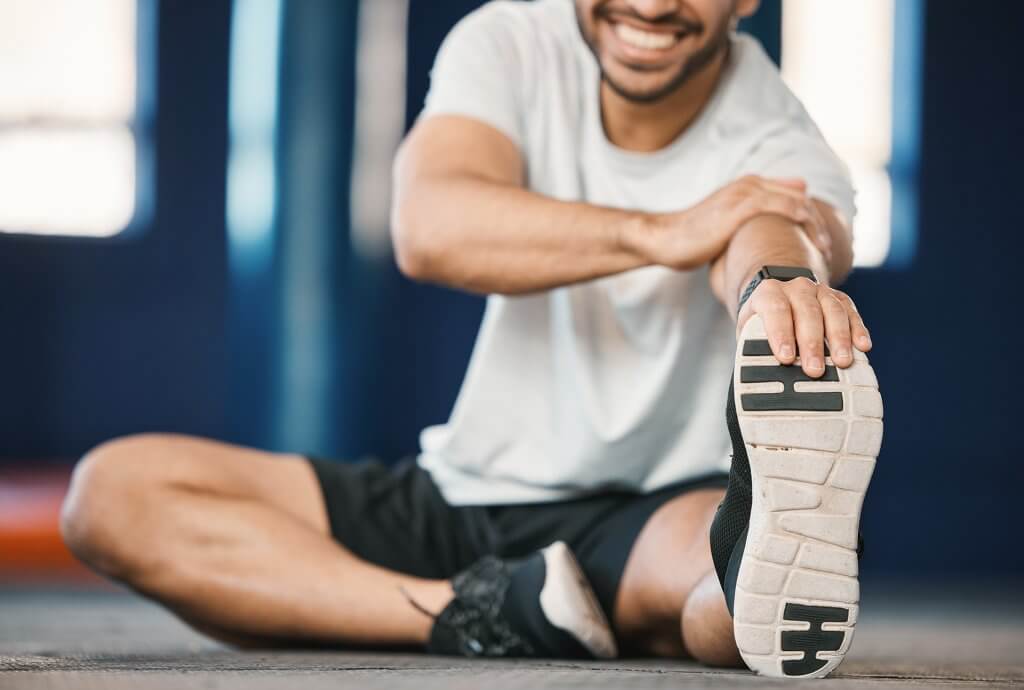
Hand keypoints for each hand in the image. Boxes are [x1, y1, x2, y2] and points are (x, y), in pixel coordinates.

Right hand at [624, 175, 832, 269]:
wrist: (665, 239)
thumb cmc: (693, 238)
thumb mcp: (726, 226)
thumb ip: (748, 222)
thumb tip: (766, 232)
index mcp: (749, 186)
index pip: (795, 197)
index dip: (812, 221)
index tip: (820, 247)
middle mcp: (751, 183)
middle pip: (801, 199)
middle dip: (819, 226)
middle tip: (829, 254)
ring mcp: (747, 192)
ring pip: (799, 203)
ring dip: (817, 228)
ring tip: (825, 255)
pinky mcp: (743, 205)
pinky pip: (786, 209)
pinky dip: (803, 226)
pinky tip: (809, 249)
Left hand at [738, 277, 871, 376]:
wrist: (778, 296)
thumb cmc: (762, 320)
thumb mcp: (750, 330)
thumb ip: (755, 346)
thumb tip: (761, 376)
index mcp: (770, 292)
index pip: (776, 310)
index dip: (781, 334)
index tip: (785, 358)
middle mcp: (797, 288)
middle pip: (808, 312)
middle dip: (812, 343)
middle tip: (814, 370)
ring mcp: (821, 291)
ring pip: (833, 311)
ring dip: (839, 338)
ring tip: (842, 362)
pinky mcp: (840, 299)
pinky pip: (852, 312)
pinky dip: (858, 329)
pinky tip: (863, 346)